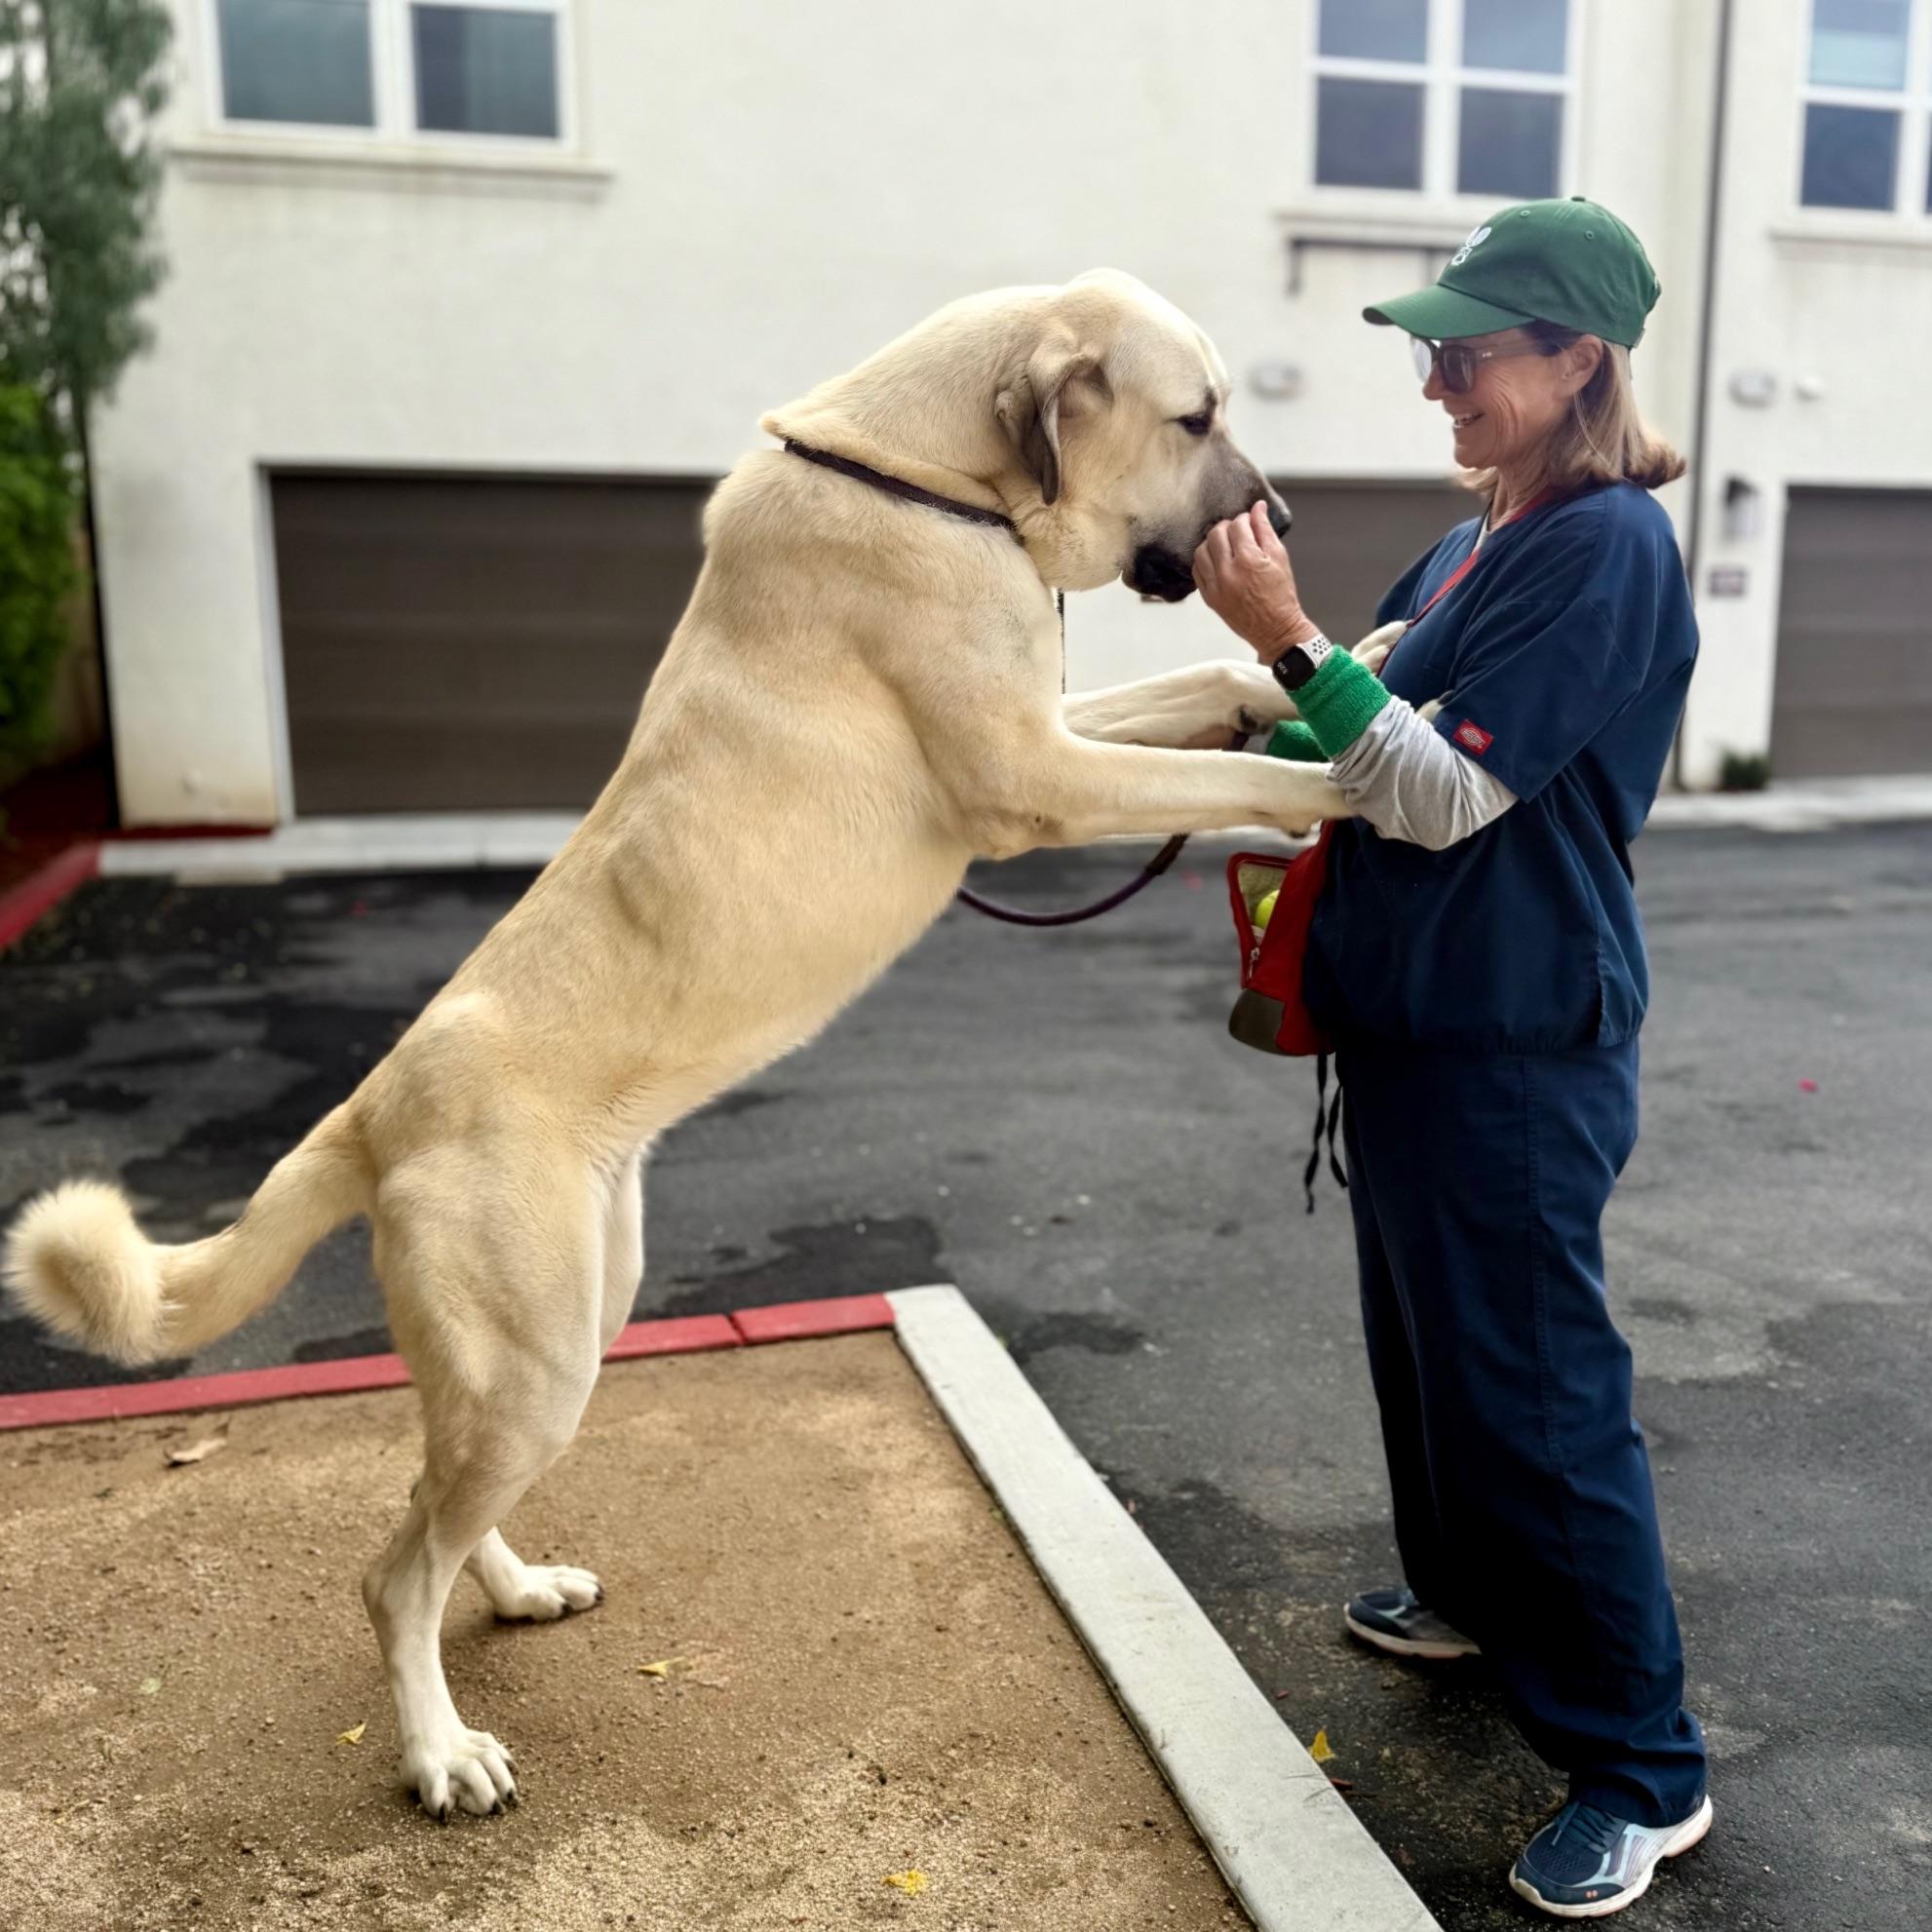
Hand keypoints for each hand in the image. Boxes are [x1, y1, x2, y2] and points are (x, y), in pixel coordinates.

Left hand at [1192, 502, 1321, 660]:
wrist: (1276, 629)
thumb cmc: (1281, 595)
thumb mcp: (1279, 557)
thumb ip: (1265, 530)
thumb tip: (1258, 507)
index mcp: (1248, 560)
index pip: (1236, 526)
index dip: (1243, 519)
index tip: (1248, 522)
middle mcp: (1227, 573)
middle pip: (1215, 535)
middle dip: (1226, 527)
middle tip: (1237, 531)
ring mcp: (1215, 587)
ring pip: (1201, 552)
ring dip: (1212, 543)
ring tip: (1225, 545)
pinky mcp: (1208, 598)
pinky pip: (1197, 571)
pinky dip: (1204, 561)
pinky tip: (1216, 561)